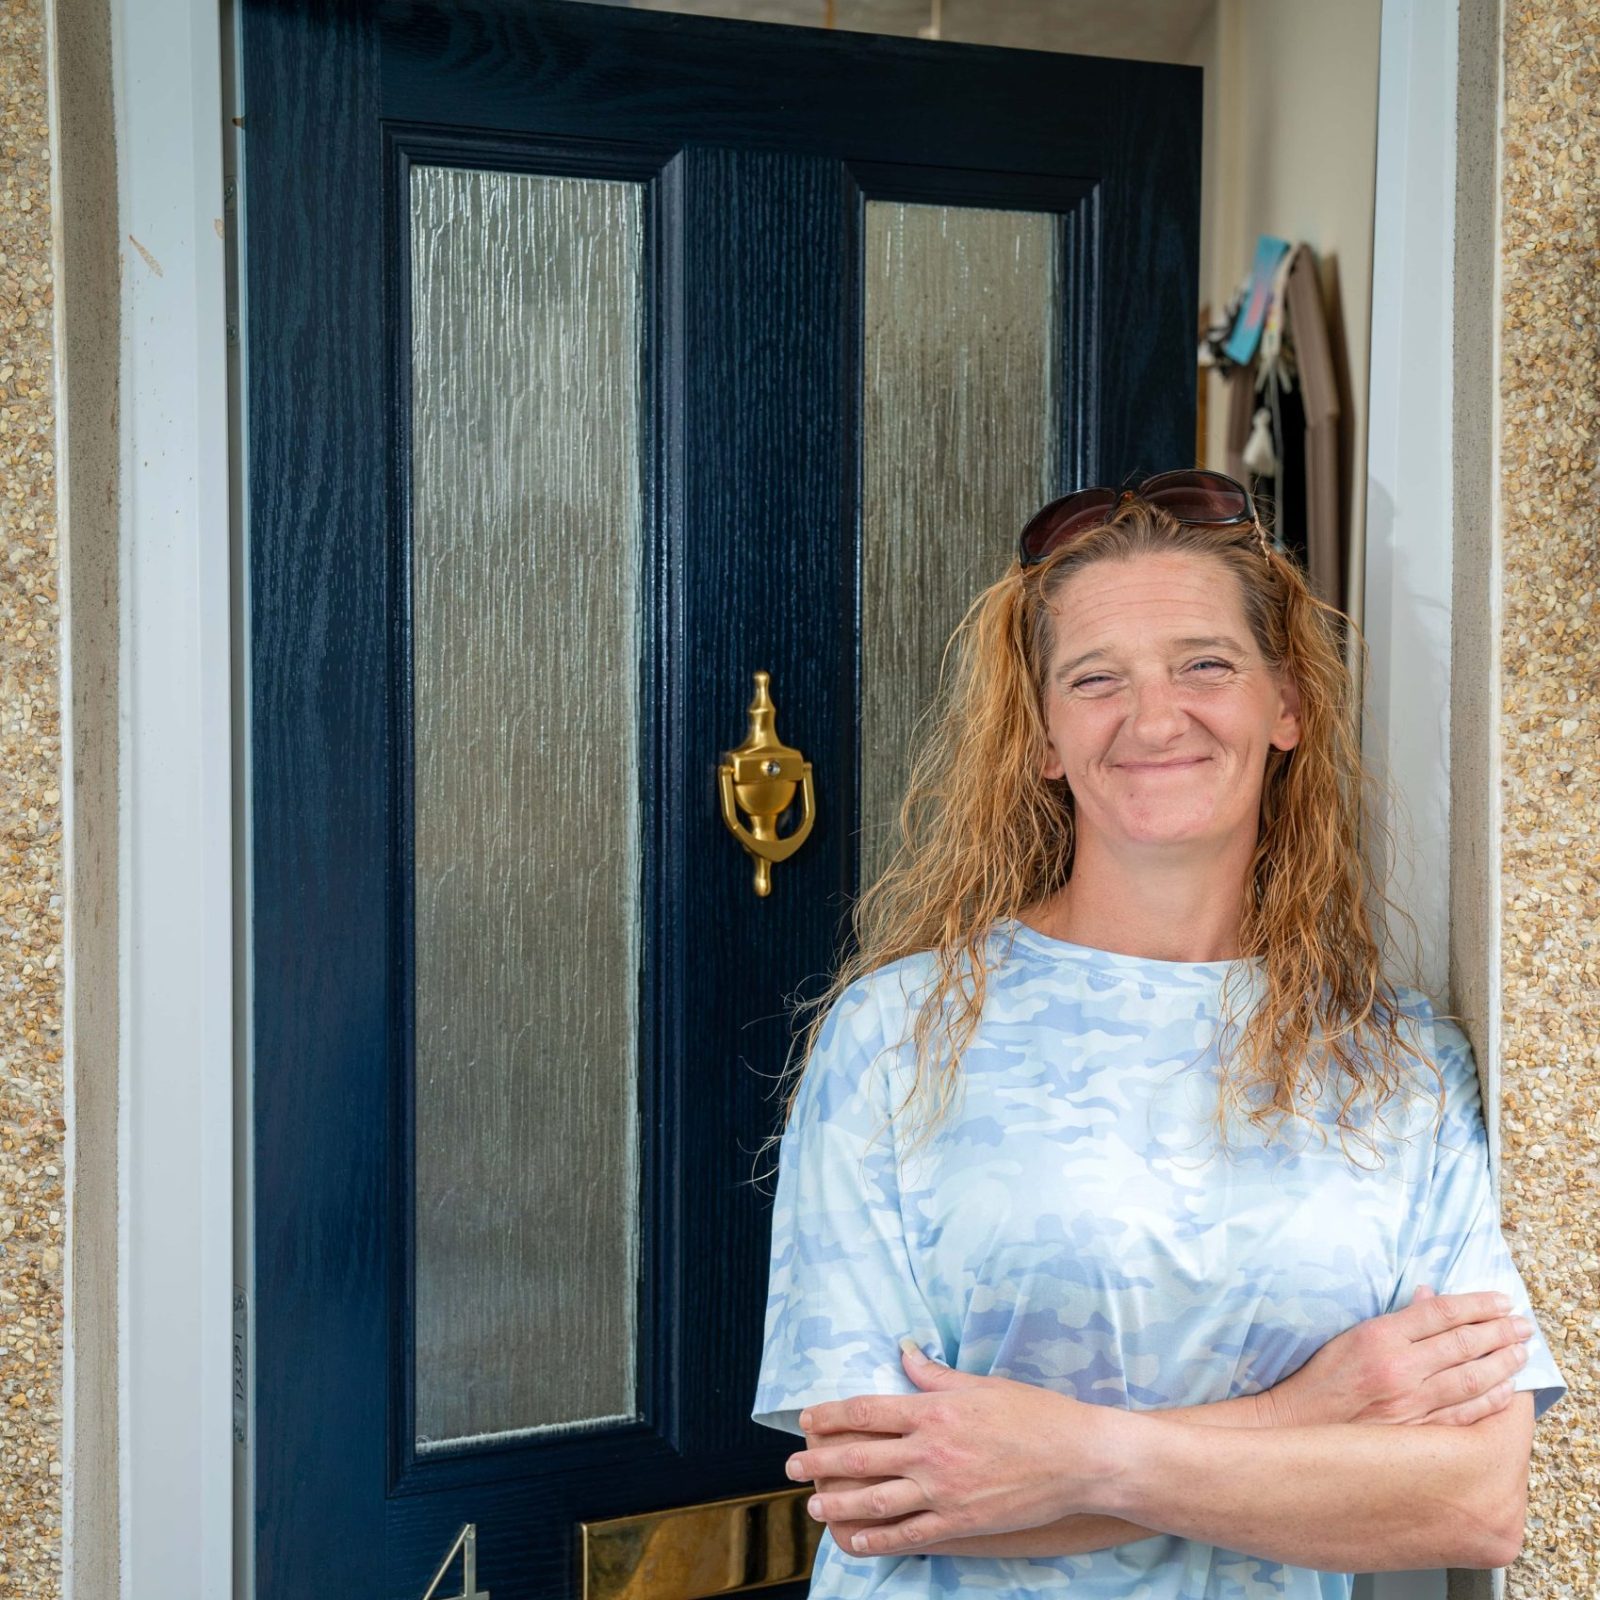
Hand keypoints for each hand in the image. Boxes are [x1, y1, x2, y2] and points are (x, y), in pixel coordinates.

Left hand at [786, 1340, 1122, 1555]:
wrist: (1079, 1458)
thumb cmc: (1034, 1413)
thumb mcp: (981, 1384)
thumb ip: (935, 1373)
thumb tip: (904, 1349)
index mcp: (934, 1410)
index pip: (867, 1410)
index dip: (831, 1415)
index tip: (806, 1420)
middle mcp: (931, 1450)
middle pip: (861, 1456)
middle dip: (821, 1462)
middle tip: (791, 1467)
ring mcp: (944, 1490)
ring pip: (876, 1500)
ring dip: (839, 1504)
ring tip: (814, 1507)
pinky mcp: (960, 1522)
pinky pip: (908, 1534)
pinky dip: (877, 1540)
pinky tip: (856, 1542)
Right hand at [1263, 1285, 1533, 1428]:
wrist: (1302, 1423)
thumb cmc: (1325, 1376)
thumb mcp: (1354, 1334)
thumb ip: (1397, 1318)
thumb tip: (1431, 1298)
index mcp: (1381, 1336)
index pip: (1441, 1313)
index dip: (1477, 1305)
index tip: (1502, 1301)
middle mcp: (1400, 1367)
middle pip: (1463, 1344)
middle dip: (1500, 1331)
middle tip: (1523, 1324)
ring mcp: (1411, 1402)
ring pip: (1471, 1379)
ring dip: (1503, 1363)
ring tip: (1521, 1352)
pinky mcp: (1418, 1431)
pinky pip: (1465, 1413)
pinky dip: (1490, 1400)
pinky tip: (1506, 1390)